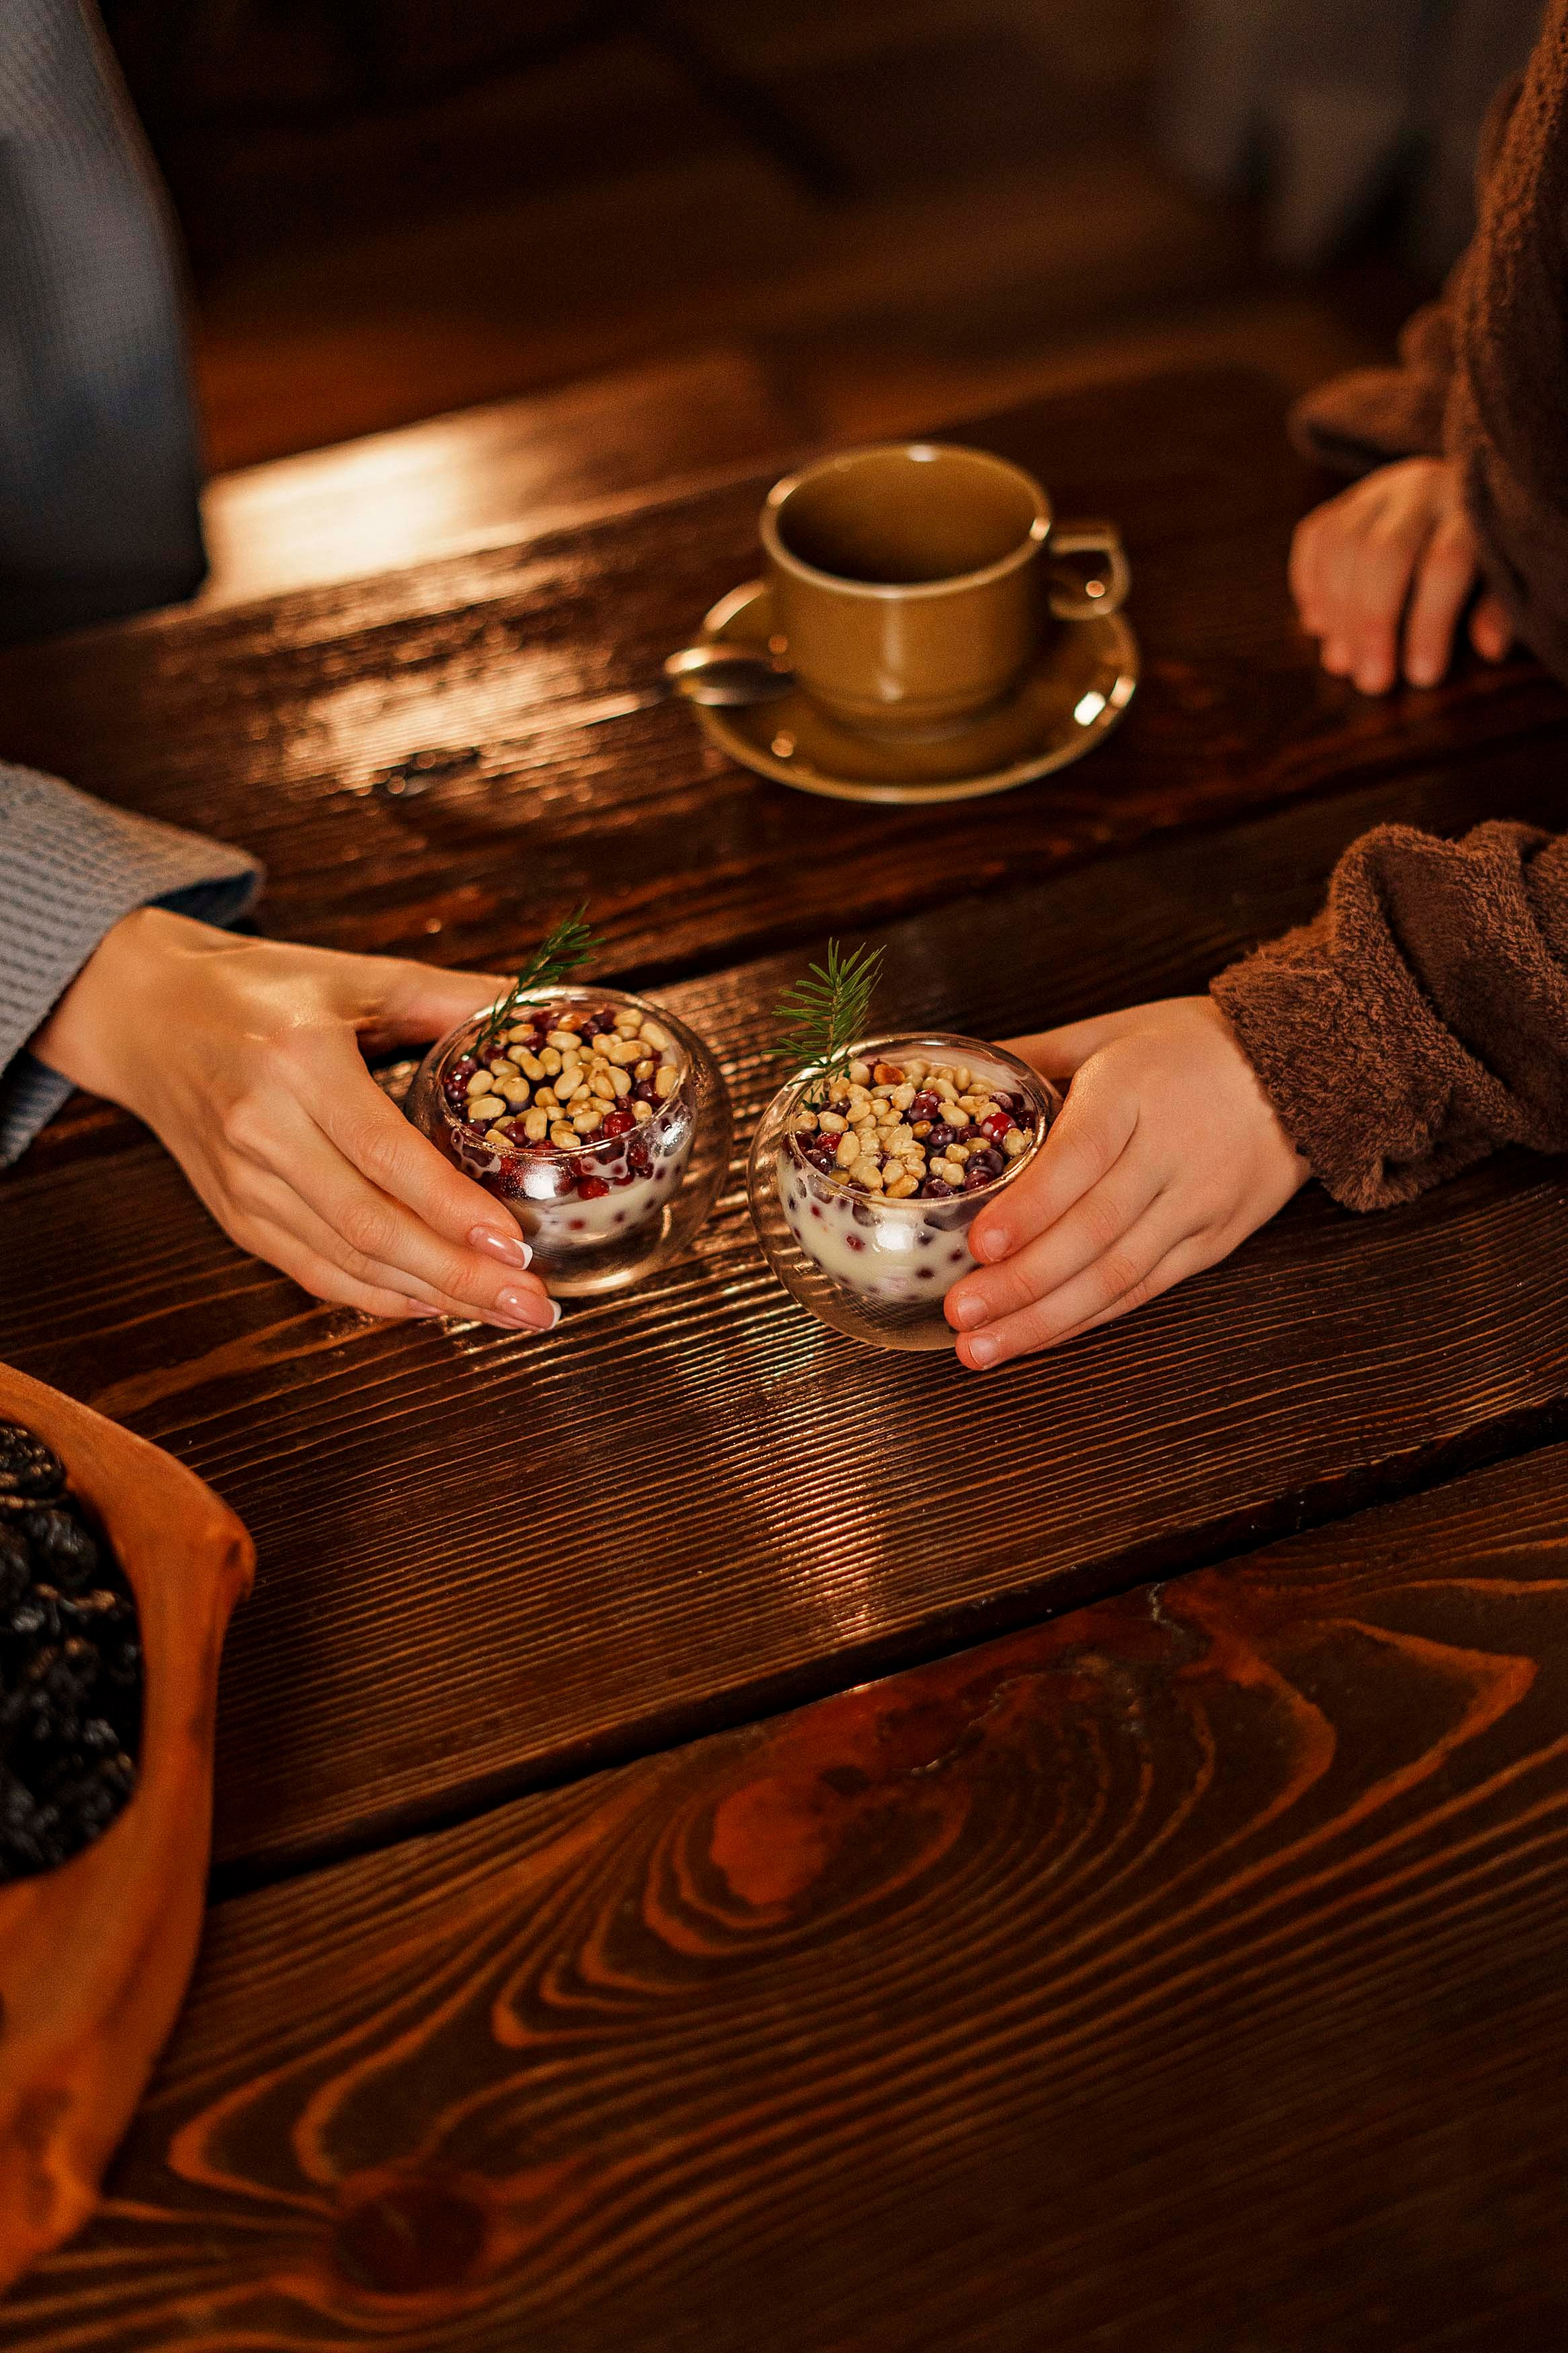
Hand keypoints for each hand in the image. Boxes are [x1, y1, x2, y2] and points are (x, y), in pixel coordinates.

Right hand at [32, 908, 558, 1330]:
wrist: (144, 1014)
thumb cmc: (257, 989)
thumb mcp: (354, 974)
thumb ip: (446, 995)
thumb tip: (532, 1007)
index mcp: (299, 1063)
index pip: (385, 1154)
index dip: (452, 1209)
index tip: (515, 1247)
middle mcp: (263, 1130)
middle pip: (371, 1226)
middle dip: (460, 1277)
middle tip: (533, 1307)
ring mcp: (243, 1182)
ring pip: (345, 1262)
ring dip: (431, 1297)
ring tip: (505, 1314)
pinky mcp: (235, 1214)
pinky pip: (312, 1271)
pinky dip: (377, 1297)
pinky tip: (435, 1306)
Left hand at [945, 998, 1308, 1368]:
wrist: (1304, 1064)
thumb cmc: (1192, 1043)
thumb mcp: (1113, 1029)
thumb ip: (1034, 1055)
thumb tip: (952, 1073)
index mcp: (1135, 1092)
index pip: (1082, 1157)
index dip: (1031, 1207)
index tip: (980, 1245)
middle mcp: (1170, 1154)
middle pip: (1094, 1231)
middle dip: (1023, 1283)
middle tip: (960, 1315)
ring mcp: (1198, 1205)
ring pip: (1118, 1274)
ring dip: (1046, 1319)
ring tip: (984, 1349)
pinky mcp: (1215, 1242)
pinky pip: (1146, 1289)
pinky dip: (1089, 1318)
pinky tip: (1040, 1337)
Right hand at [1289, 456, 1510, 693]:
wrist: (1454, 494)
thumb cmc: (1481, 552)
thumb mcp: (1503, 575)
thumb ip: (1498, 608)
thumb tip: (1490, 647)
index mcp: (1468, 509)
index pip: (1444, 563)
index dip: (1429, 623)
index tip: (1423, 676)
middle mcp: (1420, 490)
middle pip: (1383, 553)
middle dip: (1372, 624)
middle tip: (1371, 682)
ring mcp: (1376, 492)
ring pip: (1340, 546)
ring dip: (1335, 612)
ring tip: (1341, 662)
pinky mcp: (1343, 501)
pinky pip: (1315, 537)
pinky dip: (1308, 585)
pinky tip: (1318, 625)